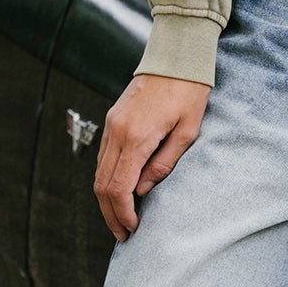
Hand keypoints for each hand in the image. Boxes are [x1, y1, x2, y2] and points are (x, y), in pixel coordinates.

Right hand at [94, 74, 209, 239]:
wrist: (177, 54)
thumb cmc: (189, 89)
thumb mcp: (188, 129)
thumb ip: (164, 163)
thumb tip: (144, 190)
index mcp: (137, 137)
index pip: (119, 188)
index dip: (123, 213)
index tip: (133, 227)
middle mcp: (117, 132)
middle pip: (102, 185)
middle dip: (111, 213)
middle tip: (123, 232)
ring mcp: (112, 124)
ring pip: (98, 172)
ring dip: (107, 198)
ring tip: (122, 216)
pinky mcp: (112, 119)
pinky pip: (103, 156)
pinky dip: (108, 178)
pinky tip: (121, 188)